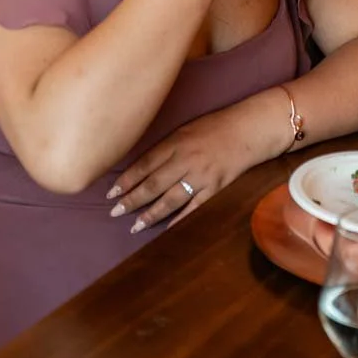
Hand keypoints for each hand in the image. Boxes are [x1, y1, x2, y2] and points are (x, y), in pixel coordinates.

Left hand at [107, 108, 252, 231]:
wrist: (247, 129)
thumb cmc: (214, 127)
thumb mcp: (185, 130)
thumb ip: (165, 148)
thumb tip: (141, 168)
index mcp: (175, 142)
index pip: (144, 165)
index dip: (126, 180)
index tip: (110, 193)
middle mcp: (185, 160)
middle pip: (153, 185)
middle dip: (131, 200)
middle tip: (115, 212)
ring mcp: (200, 176)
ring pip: (170, 199)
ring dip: (151, 214)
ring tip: (136, 226)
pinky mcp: (215, 188)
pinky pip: (194, 207)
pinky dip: (179, 220)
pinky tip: (166, 230)